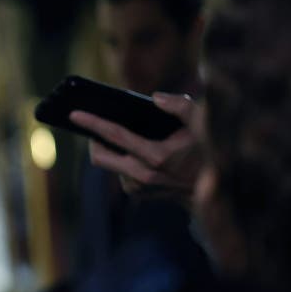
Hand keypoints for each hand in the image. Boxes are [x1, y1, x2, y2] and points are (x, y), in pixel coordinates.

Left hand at [77, 92, 204, 205]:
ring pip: (109, 166)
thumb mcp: (203, 123)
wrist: (216, 189)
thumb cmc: (208, 150)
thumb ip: (181, 106)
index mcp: (156, 157)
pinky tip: (131, 150)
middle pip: (100, 156)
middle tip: (93, 125)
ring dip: (109, 150)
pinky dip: (121, 160)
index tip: (74, 114)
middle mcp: (143, 176)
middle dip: (92, 140)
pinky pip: (119, 173)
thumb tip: (155, 97)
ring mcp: (139, 188)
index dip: (93, 123)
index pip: (116, 137)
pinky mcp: (138, 193)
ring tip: (115, 135)